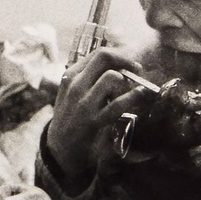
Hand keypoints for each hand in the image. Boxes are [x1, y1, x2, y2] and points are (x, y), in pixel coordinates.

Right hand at [45, 48, 152, 177]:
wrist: (60, 145)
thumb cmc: (71, 114)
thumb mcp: (72, 90)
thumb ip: (89, 76)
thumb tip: (117, 63)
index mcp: (71, 75)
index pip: (99, 54)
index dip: (120, 56)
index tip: (130, 64)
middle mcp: (76, 84)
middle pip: (105, 57)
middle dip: (126, 61)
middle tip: (137, 71)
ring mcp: (84, 102)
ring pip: (112, 77)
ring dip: (127, 81)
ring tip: (130, 90)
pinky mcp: (93, 120)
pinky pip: (118, 103)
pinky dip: (134, 97)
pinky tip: (140, 95)